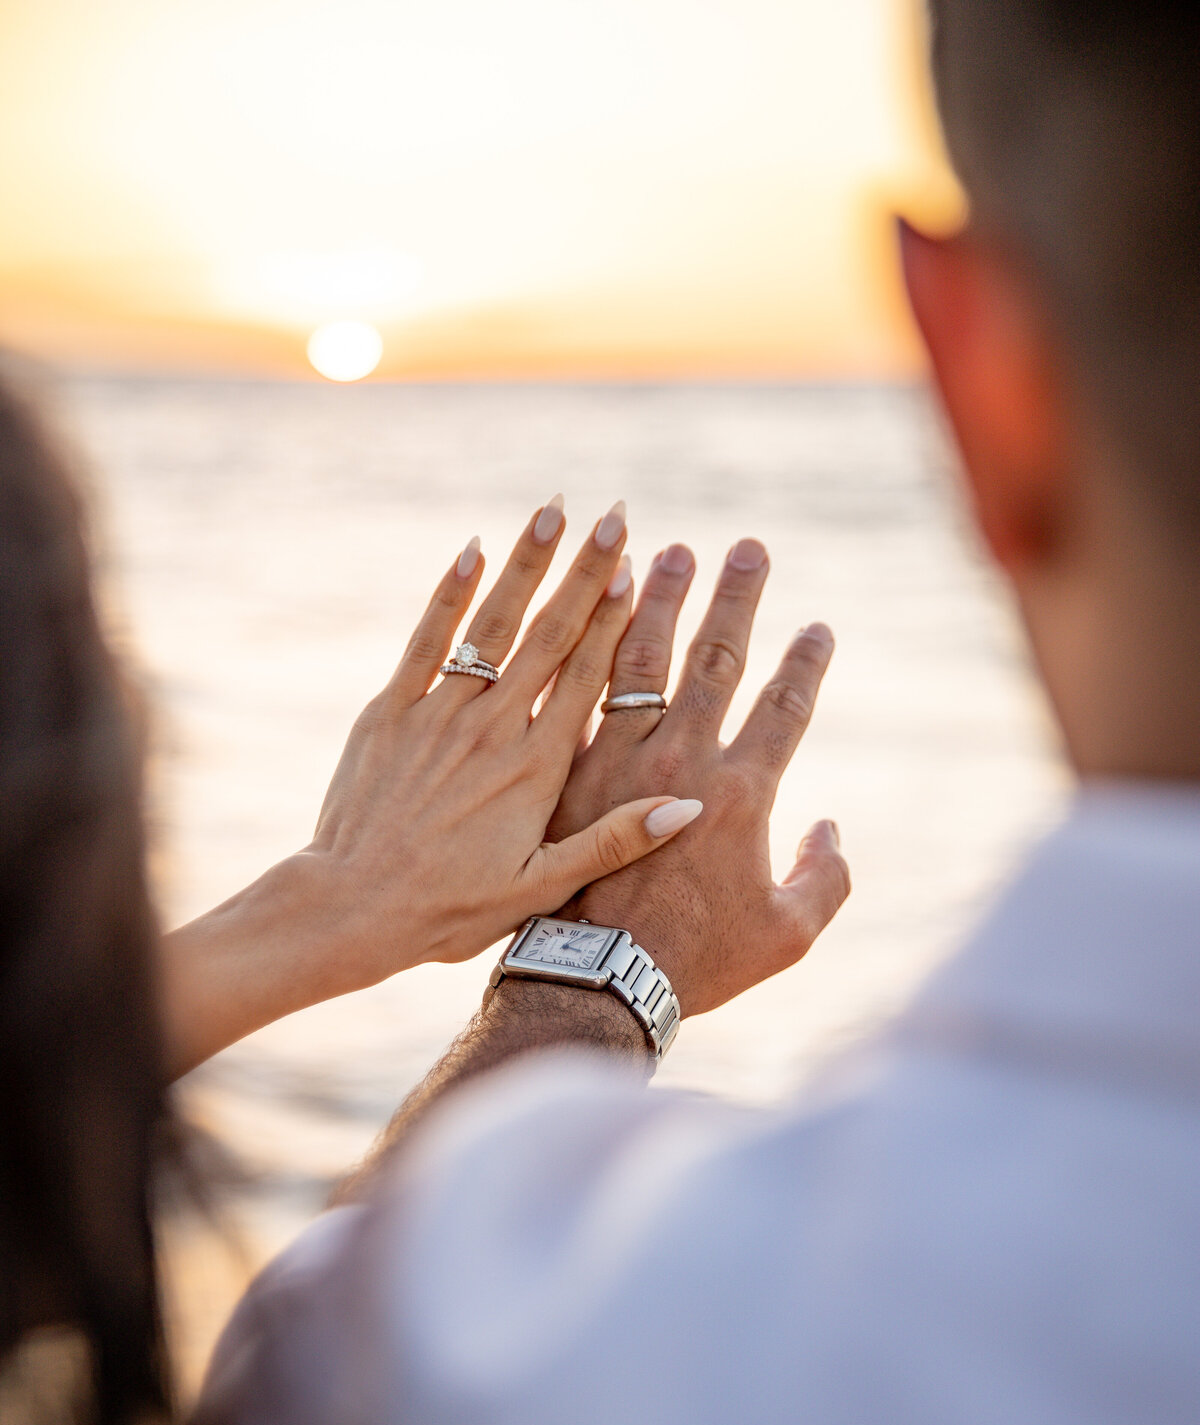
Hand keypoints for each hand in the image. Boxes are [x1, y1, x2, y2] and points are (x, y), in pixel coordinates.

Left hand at [161, 501, 699, 1075]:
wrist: (350, 908)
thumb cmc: (450, 909)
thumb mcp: (542, 887)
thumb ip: (615, 840)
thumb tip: (689, 804)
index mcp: (537, 767)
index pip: (587, 675)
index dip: (615, 617)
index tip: (641, 567)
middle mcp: (492, 727)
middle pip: (549, 634)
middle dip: (585, 571)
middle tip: (614, 515)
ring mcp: (438, 713)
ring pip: (491, 624)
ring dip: (525, 565)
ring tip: (554, 511)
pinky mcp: (390, 712)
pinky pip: (426, 640)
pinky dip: (449, 594)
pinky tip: (471, 550)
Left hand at [547, 538, 849, 1017]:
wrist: (588, 981)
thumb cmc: (693, 966)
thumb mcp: (784, 938)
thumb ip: (822, 880)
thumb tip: (830, 829)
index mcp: (740, 793)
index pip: (784, 707)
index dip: (805, 663)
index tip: (817, 626)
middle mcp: (681, 759)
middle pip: (715, 660)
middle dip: (736, 599)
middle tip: (746, 549)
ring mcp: (616, 758)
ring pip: (640, 657)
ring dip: (660, 600)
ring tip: (669, 552)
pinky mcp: (565, 767)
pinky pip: (575, 688)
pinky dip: (586, 640)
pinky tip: (591, 604)